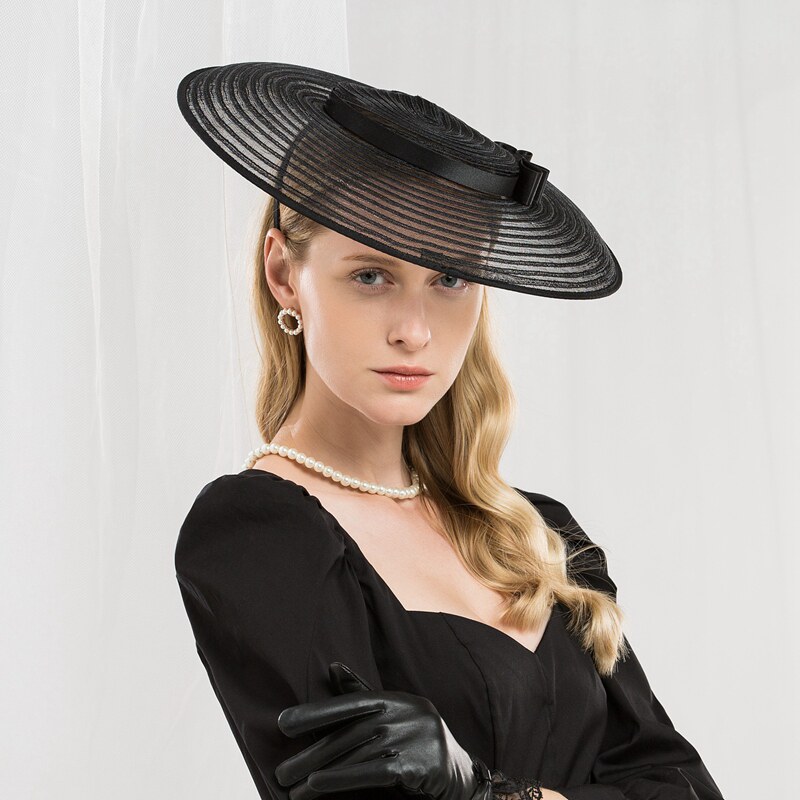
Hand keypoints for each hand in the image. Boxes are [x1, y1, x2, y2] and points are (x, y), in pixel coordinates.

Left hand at [274, 661, 487, 799]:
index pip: (350, 702)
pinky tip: (317, 786)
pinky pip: (372, 772)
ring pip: (355, 756)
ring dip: (319, 774)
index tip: (283, 724)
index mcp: (396, 699)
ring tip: (292, 789)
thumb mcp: (395, 715)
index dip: (316, 712)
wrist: (460, 775)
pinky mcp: (418, 766)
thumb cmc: (417, 742)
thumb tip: (333, 667)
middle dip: (311, 754)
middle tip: (280, 771)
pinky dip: (341, 779)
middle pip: (348, 735)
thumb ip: (364, 696)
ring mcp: (414, 739)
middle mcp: (405, 714)